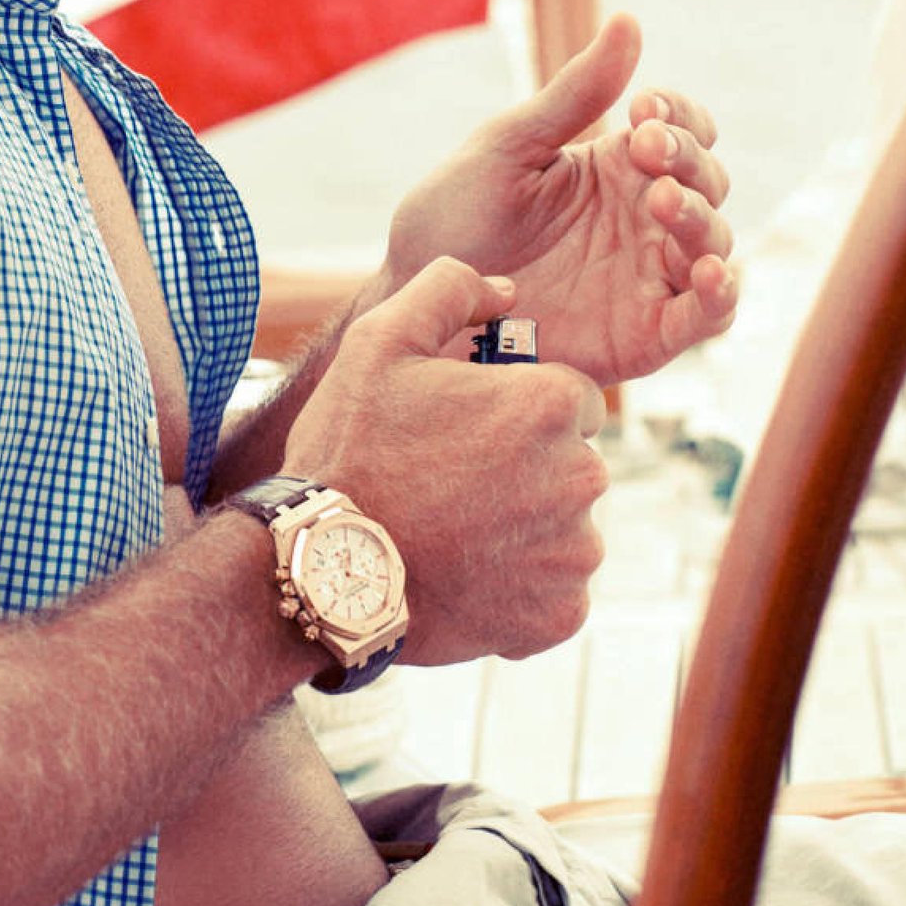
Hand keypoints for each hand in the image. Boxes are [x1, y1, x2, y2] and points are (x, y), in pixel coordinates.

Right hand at [284, 259, 607, 663]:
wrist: (324, 568)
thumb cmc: (350, 447)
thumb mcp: (379, 340)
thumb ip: (449, 289)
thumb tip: (506, 290)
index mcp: (549, 404)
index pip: (570, 397)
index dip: (516, 408)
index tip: (467, 428)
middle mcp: (580, 477)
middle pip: (571, 461)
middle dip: (526, 467)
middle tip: (451, 481)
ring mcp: (573, 553)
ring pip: (565, 526)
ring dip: (524, 527)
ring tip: (452, 531)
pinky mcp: (559, 615)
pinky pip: (556, 592)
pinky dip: (519, 587)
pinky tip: (464, 574)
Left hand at [379, 14, 735, 386]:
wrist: (421, 301)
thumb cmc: (455, 219)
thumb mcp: (508, 148)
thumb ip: (573, 95)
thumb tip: (628, 20)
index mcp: (615, 166)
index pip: (681, 129)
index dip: (679, 115)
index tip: (643, 110)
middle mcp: (642, 217)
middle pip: (707, 180)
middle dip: (688, 159)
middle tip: (646, 151)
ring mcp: (648, 275)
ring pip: (714, 241)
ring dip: (702, 217)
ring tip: (662, 203)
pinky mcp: (647, 334)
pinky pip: (708, 316)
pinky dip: (721, 294)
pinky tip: (709, 274)